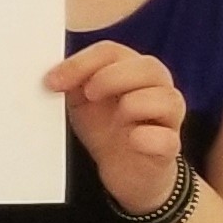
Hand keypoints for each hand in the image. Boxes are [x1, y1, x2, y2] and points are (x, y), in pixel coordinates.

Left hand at [45, 39, 185, 219]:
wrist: (126, 170)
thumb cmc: (107, 128)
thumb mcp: (82, 102)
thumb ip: (72, 83)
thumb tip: (52, 75)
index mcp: (132, 69)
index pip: (111, 52)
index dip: (81, 63)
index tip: (54, 81)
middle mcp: (158, 87)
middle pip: (147, 66)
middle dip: (111, 77)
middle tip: (88, 94)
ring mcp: (169, 117)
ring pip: (166, 98)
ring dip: (134, 105)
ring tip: (118, 120)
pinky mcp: (170, 147)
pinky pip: (168, 138)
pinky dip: (148, 138)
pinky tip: (134, 140)